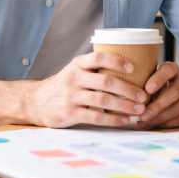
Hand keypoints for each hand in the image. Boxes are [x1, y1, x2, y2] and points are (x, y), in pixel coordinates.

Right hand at [26, 52, 148, 127]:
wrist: (35, 101)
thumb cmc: (64, 84)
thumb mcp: (75, 69)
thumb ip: (95, 68)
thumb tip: (130, 66)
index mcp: (78, 64)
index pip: (98, 58)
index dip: (117, 61)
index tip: (133, 67)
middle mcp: (74, 78)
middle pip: (106, 82)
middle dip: (128, 89)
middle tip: (143, 95)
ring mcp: (71, 96)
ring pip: (103, 100)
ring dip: (124, 105)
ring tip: (139, 109)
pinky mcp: (69, 113)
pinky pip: (95, 117)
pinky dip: (112, 119)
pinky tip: (124, 120)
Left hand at [137, 62, 178, 128]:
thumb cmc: (170, 85)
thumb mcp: (160, 79)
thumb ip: (148, 84)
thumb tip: (128, 100)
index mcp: (175, 70)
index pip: (168, 70)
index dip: (158, 78)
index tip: (147, 89)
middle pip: (174, 93)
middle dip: (157, 106)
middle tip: (142, 115)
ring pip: (178, 108)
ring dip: (160, 118)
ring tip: (145, 122)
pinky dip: (167, 124)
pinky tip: (155, 126)